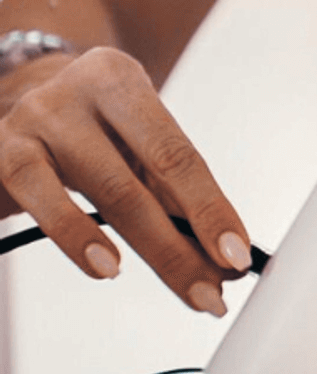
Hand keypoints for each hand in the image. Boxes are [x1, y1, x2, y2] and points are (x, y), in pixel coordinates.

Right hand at [0, 46, 252, 312]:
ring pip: (96, 194)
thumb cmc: (86, 124)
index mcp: (119, 80)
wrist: (9, 93)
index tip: (237, 256)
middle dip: (181, 247)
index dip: (210, 209)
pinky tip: (104, 266)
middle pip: (137, 181)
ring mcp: (30, 122)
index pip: (176, 154)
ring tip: (178, 284)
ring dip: (144, 249)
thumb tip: (220, 256)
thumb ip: (170, 191)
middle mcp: (73, 93)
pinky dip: (75, 238)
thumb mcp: (129, 140)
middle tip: (212, 293)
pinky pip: (37, 200)